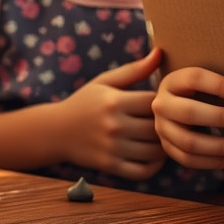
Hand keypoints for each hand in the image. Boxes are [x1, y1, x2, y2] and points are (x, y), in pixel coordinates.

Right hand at [57, 48, 166, 180]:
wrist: (55, 131)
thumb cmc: (84, 103)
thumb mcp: (104, 82)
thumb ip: (134, 69)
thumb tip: (160, 53)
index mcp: (114, 102)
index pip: (154, 102)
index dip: (164, 102)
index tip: (164, 103)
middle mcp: (114, 126)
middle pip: (157, 127)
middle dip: (166, 124)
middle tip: (168, 122)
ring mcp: (112, 148)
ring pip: (155, 151)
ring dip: (164, 145)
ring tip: (163, 137)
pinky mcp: (110, 166)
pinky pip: (143, 171)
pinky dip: (155, 166)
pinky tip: (153, 155)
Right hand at [152, 66, 223, 168]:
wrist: (175, 108)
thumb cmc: (200, 92)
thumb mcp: (202, 82)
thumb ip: (219, 84)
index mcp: (172, 82)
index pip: (194, 78)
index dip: (219, 86)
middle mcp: (162, 105)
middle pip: (189, 113)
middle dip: (220, 118)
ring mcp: (161, 128)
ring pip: (189, 142)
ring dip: (220, 146)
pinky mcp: (167, 147)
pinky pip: (188, 159)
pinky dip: (213, 162)